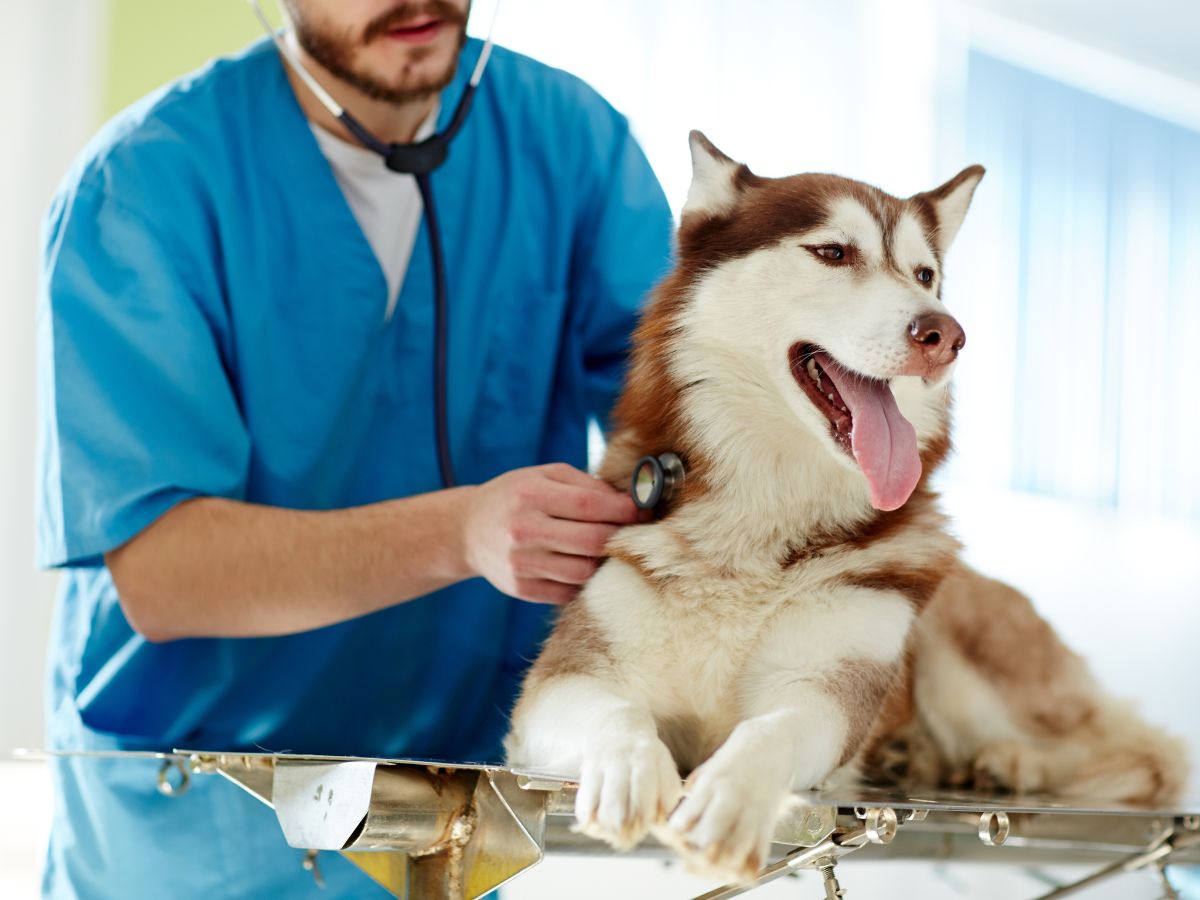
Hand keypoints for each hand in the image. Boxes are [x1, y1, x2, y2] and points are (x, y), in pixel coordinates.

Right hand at [462, 463, 640, 604]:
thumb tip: (628, 502)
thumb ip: (585, 484)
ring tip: (606, 549)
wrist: (468, 530)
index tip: (641, 511)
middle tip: (633, 532)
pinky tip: (583, 565)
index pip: (589, 505)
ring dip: (602, 561)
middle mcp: (523, 530)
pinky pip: (568, 592)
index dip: (623, 510)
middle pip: (591, 541)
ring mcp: (520, 563)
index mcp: (529, 495)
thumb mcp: (543, 476)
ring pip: (583, 571)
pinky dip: (583, 581)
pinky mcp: (521, 588)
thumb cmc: (516, 497)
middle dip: (620, 536)